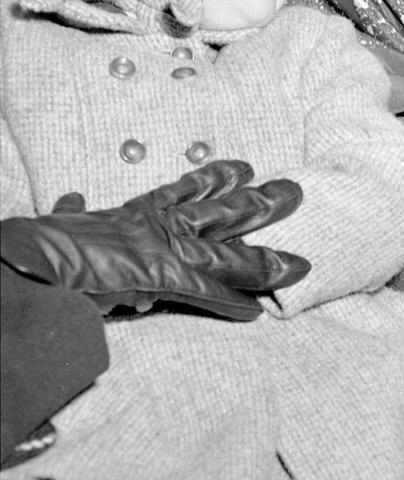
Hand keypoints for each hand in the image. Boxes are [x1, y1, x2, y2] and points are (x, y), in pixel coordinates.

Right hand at [0, 160, 309, 320]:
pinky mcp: (158, 278)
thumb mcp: (58, 222)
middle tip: (293, 191)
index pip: (181, 192)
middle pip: (219, 211)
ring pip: (226, 252)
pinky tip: (257, 311)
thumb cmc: (36, 245)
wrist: (22, 261)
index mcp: (131, 214)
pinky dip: (230, 303)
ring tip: (301, 264)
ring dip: (264, 259)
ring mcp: (160, 251)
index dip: (214, 179)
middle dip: (259, 203)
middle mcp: (153, 226)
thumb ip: (71, 214)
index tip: (242, 167)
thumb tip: (70, 199)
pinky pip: (205, 292)